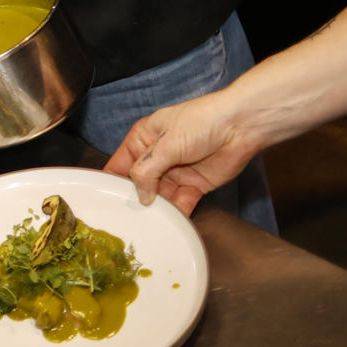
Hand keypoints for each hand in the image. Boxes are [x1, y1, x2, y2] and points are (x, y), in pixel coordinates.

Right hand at [102, 89, 263, 215]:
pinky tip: (172, 222)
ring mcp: (175, 173)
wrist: (240, 127)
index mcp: (142, 140)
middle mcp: (156, 158)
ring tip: (149, 224)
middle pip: (138, 184)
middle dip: (134, 200)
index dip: (111, 182)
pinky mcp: (194, 185)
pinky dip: (177, 213)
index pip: (119, 165)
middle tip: (127, 220)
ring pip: (159, 197)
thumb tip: (140, 197)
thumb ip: (146, 171)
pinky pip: (181, 203)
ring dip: (156, 209)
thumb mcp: (165, 144)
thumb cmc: (200, 122)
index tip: (106, 202)